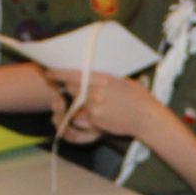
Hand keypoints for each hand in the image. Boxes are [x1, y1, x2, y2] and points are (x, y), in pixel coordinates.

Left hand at [46, 70, 161, 144]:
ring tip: (92, 103)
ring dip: (78, 104)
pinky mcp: (95, 122)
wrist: (146, 118)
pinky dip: (85, 116)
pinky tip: (97, 113)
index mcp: (103, 79)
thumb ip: (104, 78)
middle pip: (72, 89)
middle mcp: (96, 93)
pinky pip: (82, 118)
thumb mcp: (122, 80)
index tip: (48, 72)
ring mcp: (94, 109)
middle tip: (73, 88)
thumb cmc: (138, 97)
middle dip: (71, 88)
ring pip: (76, 104)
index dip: (58, 74)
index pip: (74, 74)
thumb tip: (89, 74)